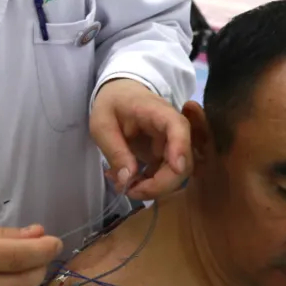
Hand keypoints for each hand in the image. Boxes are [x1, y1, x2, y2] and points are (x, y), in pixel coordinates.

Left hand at [89, 78, 191, 200]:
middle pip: (183, 161)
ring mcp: (172, 144)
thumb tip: (127, 180)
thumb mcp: (102, 125)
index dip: (180, 148)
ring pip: (176, 174)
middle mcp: (173, 129)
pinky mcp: (166, 156)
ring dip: (154, 187)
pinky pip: (165, 175)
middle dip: (160, 183)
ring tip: (124, 186)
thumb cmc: (112, 104)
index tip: (175, 168)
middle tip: (130, 191)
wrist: (121, 94)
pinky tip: (127, 181)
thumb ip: (115, 150)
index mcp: (158, 112)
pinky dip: (149, 184)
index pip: (178, 127)